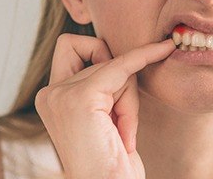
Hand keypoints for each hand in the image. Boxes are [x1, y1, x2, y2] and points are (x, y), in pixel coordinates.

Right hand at [35, 33, 174, 178]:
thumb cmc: (111, 164)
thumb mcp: (102, 116)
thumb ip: (101, 85)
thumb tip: (121, 52)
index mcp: (51, 97)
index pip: (71, 47)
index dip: (98, 50)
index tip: (126, 57)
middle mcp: (49, 94)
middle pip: (98, 56)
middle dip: (121, 84)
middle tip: (121, 123)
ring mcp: (61, 95)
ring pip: (115, 66)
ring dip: (129, 100)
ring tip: (122, 135)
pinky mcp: (81, 98)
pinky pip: (123, 65)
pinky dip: (145, 56)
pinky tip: (163, 50)